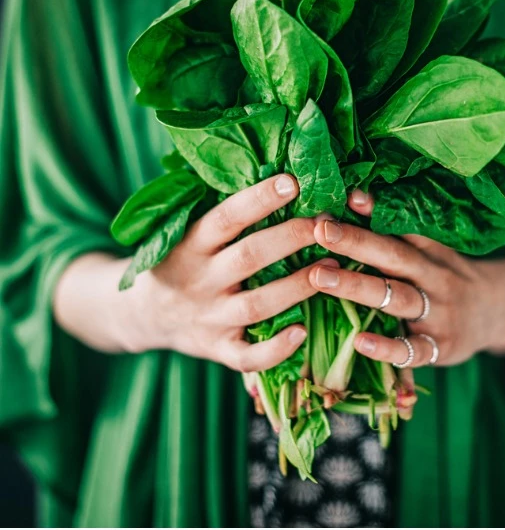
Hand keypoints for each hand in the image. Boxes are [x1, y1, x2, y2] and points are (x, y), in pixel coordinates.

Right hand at [127, 174, 333, 372]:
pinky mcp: (217, 350)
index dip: (259, 199)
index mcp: (190, 245)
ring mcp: (209, 319)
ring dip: (297, 287)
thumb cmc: (180, 263)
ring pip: (257, 305)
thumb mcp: (185, 234)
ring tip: (332, 266)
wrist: (143, 315)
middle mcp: (199, 281)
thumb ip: (223, 216)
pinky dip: (275, 349)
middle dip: (290, 238)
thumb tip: (275, 175)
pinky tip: (302, 332)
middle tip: (326, 222)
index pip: (225, 218)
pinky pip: (247, 357)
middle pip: (249, 257)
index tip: (293, 182)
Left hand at [308, 191, 504, 366]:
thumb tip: (353, 196)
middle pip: (394, 257)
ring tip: (320, 277)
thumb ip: (394, 230)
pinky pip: (413, 350)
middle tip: (320, 231)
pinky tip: (359, 342)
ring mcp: (439, 314)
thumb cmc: (447, 277)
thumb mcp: (430, 250)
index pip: (400, 228)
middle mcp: (434, 278)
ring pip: (397, 298)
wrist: (499, 312)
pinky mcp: (440, 348)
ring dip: (358, 287)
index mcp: (429, 251)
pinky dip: (387, 348)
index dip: (371, 213)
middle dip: (356, 242)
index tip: (341, 199)